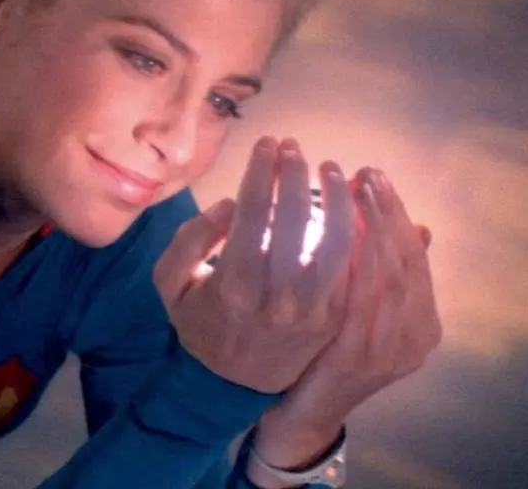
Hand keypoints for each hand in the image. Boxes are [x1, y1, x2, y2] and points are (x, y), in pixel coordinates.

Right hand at [153, 136, 358, 393]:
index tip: (267, 142)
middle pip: (297, 218)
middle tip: (294, 147)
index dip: (262, 169)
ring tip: (332, 171)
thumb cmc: (199, 323)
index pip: (254, 210)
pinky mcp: (332, 319)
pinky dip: (356, 232)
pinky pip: (350, 269)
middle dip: (296, 173)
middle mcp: (275, 296)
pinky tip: (352, 206)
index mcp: (232, 282)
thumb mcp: (171, 282)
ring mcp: (309, 311)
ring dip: (339, 198)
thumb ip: (191, 238)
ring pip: (336, 241)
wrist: (229, 384)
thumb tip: (231, 205)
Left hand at [253, 168, 442, 466]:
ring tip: (348, 189)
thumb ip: (386, 273)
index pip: (414, 255)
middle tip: (363, 172)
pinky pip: (359, 302)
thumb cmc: (327, 352)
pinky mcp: (357, 359)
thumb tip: (421, 227)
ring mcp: (389, 351)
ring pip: (388, 276)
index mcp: (422, 322)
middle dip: (384, 211)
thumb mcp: (362, 310)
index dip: (396, 212)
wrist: (301, 411)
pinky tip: (334, 231)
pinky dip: (352, 265)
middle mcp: (416, 337)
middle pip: (405, 260)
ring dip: (369, 227)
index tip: (374, 175)